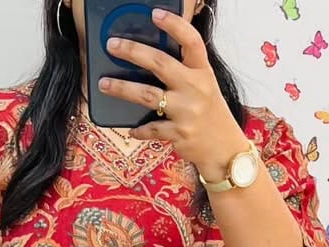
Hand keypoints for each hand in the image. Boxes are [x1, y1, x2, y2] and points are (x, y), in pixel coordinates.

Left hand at [100, 8, 251, 182]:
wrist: (225, 150)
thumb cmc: (210, 114)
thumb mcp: (205, 86)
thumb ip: (185, 72)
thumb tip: (151, 58)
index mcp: (203, 72)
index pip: (191, 41)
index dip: (174, 25)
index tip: (155, 14)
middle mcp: (196, 88)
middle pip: (160, 63)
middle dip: (133, 52)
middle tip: (112, 45)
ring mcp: (187, 111)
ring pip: (148, 95)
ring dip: (122, 88)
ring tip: (103, 84)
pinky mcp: (179, 133)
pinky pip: (151, 128)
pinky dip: (139, 130)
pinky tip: (132, 130)